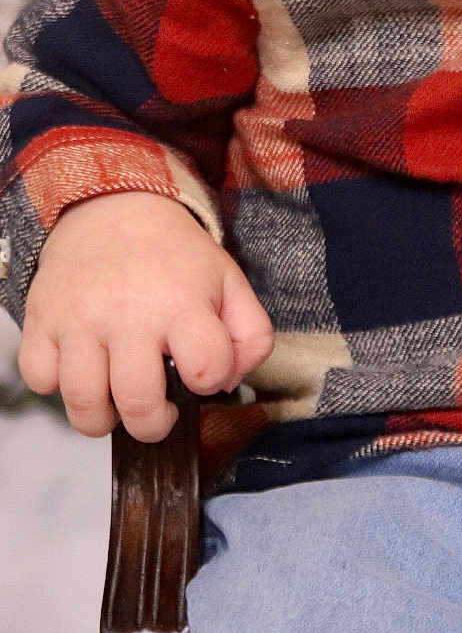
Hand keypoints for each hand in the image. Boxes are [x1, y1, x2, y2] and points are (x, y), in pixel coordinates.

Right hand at [18, 190, 274, 441]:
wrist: (114, 208)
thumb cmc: (174, 259)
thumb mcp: (229, 283)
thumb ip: (250, 336)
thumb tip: (226, 384)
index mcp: (182, 303)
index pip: (206, 370)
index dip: (209, 382)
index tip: (200, 373)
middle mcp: (128, 313)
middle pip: (138, 405)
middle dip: (153, 424)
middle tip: (156, 409)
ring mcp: (79, 319)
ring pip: (83, 405)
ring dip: (101, 418)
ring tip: (115, 398)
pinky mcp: (41, 319)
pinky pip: (40, 379)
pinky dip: (56, 384)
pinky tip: (80, 364)